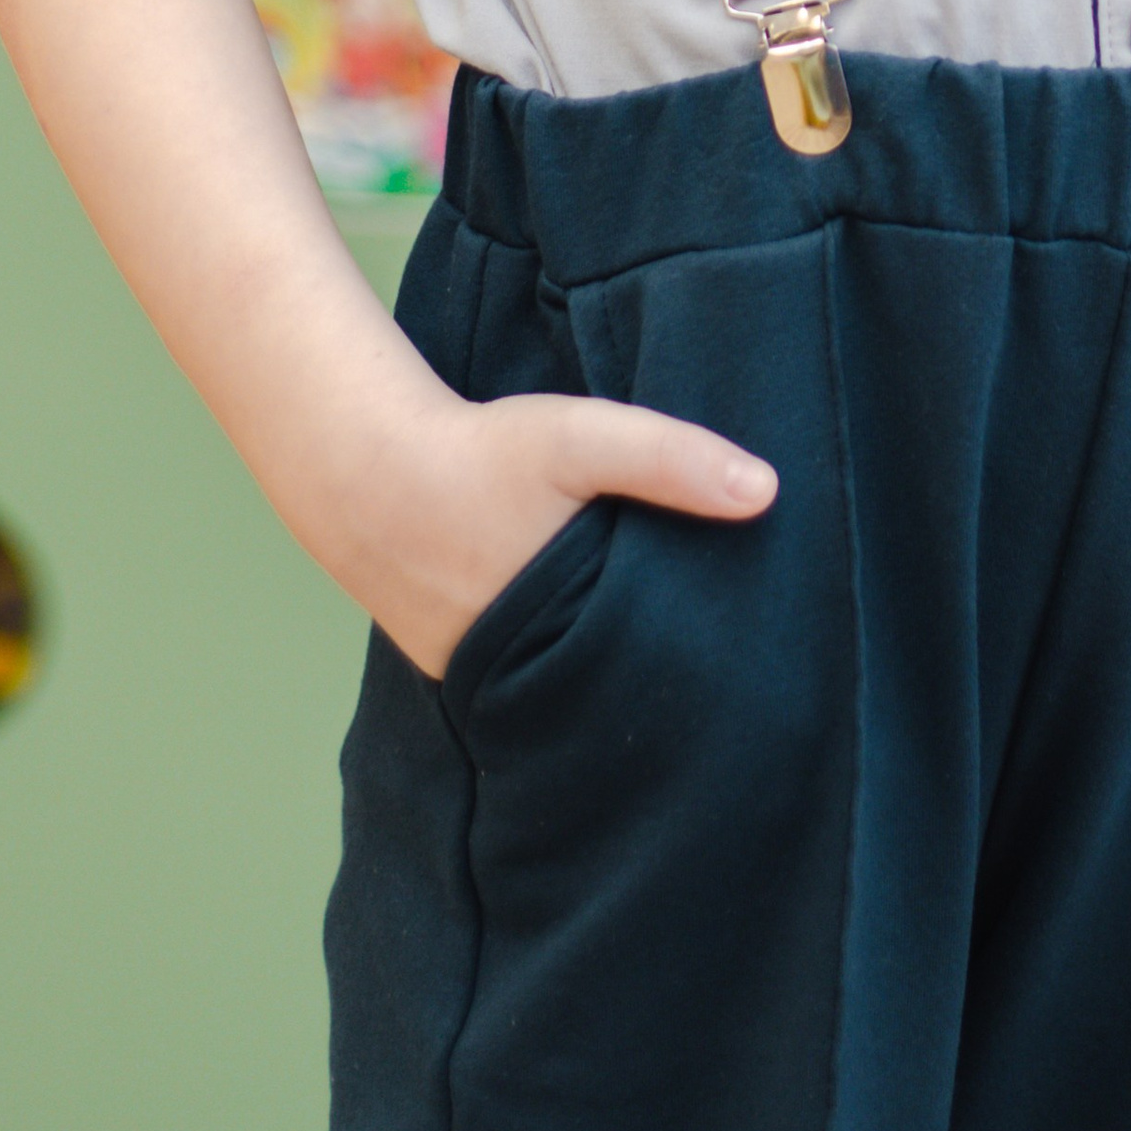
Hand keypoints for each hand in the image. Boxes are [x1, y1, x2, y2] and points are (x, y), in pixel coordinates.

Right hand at [358, 387, 775, 677]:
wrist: (365, 471)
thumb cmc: (478, 455)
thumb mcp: (579, 439)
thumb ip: (668, 459)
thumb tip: (765, 492)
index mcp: (565, 637)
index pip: (655, 681)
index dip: (702, 675)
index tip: (755, 669)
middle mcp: (525, 677)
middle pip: (615, 691)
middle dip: (661, 681)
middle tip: (730, 673)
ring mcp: (487, 681)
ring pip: (570, 687)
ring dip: (609, 671)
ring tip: (673, 657)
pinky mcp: (463, 666)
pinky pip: (528, 674)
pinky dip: (559, 659)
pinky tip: (589, 633)